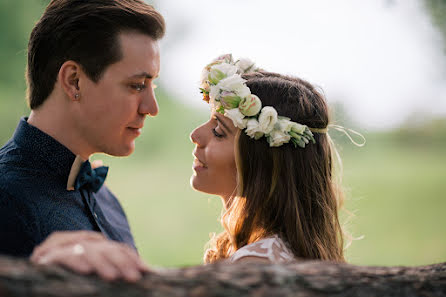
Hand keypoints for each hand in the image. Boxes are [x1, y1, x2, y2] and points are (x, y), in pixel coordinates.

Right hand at [30, 231, 148, 281]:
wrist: (37, 282)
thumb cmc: (72, 279)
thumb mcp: (99, 272)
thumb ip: (117, 268)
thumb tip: (149, 270)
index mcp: (95, 245)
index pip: (117, 248)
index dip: (131, 258)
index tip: (146, 270)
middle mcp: (80, 242)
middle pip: (105, 248)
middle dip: (121, 262)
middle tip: (134, 277)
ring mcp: (63, 246)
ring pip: (88, 250)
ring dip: (102, 264)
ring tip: (113, 277)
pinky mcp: (46, 256)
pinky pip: (63, 256)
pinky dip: (75, 261)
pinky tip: (86, 270)